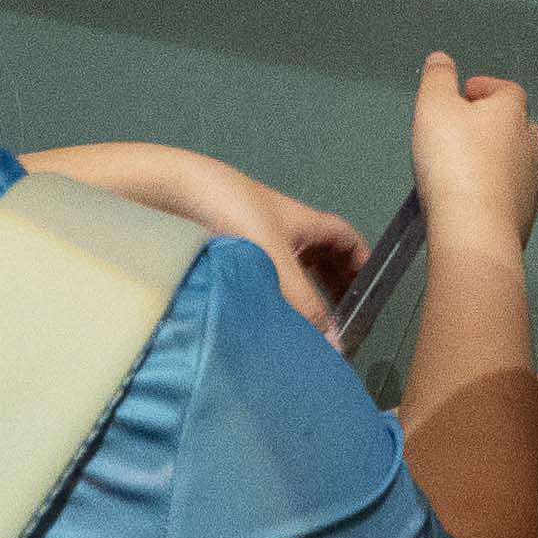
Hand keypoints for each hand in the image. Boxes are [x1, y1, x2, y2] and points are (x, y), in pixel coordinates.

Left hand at [29, 142, 365, 338]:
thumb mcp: (275, 260)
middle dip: (330, 290)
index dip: (362, 263)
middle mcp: (278, 231)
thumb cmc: (226, 208)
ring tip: (296, 336)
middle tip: (334, 328)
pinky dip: (262, 305)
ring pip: (282, 275)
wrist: (166, 190)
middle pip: (316, 260)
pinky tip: (256, 329)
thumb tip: (334, 346)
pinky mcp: (219, 257)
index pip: (344, 240)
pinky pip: (253, 284)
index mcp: (301, 222)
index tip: (370, 295)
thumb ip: (304, 306)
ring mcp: (248, 243)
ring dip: (293, 302)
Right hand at [406, 50, 537, 247]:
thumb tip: (441, 60)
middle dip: (499, 123)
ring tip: (483, 163)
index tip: (466, 92)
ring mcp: (532, 181)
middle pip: (521, 124)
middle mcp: (529, 145)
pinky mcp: (526, 214)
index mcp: (511, 112)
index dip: (486, 88)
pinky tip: (492, 198)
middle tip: (470, 128)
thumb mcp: (433, 106)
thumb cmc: (455, 165)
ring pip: (528, 161)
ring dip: (508, 158)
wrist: (474, 228)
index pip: (506, 89)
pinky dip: (510, 193)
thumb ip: (437, 78)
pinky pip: (523, 196)